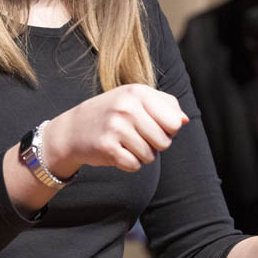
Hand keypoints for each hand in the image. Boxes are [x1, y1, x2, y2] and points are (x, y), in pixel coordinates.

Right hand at [44, 84, 188, 177]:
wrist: (74, 129)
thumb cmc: (113, 113)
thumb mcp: (136, 99)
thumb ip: (165, 105)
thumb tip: (184, 120)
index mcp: (138, 92)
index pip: (174, 122)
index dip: (169, 130)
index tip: (155, 126)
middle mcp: (127, 107)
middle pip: (164, 141)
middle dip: (155, 145)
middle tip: (139, 137)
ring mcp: (116, 127)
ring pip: (150, 156)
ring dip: (142, 155)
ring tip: (127, 143)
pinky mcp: (107, 147)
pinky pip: (134, 165)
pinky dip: (129, 163)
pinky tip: (118, 152)